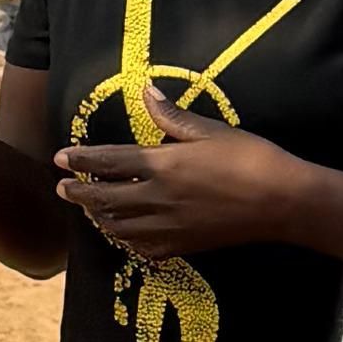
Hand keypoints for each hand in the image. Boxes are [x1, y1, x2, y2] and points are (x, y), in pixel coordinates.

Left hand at [57, 90, 312, 253]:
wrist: (282, 203)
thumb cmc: (251, 160)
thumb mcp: (211, 131)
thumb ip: (172, 117)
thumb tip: (147, 94)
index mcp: (162, 166)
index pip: (108, 163)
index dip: (81, 160)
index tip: (60, 158)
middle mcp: (158, 199)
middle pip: (105, 199)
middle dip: (79, 193)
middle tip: (62, 188)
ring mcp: (169, 227)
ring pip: (119, 226)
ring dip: (99, 217)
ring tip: (89, 209)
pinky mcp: (184, 245)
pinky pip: (143, 247)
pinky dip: (126, 239)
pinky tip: (124, 233)